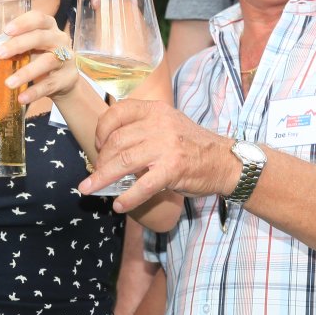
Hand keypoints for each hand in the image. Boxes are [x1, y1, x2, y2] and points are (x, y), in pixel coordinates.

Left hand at [0, 10, 81, 105]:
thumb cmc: (42, 57)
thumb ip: (16, 45)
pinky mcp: (66, 78)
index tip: (6, 30)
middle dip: (19, 44)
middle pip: (41, 37)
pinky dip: (34, 92)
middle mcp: (59, 40)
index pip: (39, 18)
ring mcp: (65, 59)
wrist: (65, 80)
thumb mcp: (33, 47)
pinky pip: (49, 85)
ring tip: (8, 83)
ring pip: (47, 62)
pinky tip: (21, 98)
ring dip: (26, 72)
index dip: (23, 23)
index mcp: (49, 28)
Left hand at [80, 99, 234, 211]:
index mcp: (156, 110)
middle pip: (117, 141)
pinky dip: (128, 197)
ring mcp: (166, 146)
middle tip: (97, 173)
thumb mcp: (168, 124)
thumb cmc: (192, 145)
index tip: (98, 144)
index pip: (118, 112)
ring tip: (91, 189)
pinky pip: (143, 185)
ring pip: (124, 161)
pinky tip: (119, 205)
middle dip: (101, 160)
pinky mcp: (173, 169)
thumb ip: (143, 128)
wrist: (225, 161)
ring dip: (103, 178)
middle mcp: (159, 124)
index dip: (102, 129)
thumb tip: (110, 147)